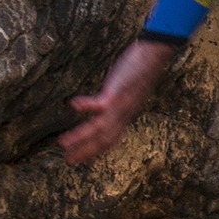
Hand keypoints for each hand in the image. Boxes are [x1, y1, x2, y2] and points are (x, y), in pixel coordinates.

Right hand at [59, 39, 179, 165]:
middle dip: (85, 152)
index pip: (111, 139)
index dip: (96, 152)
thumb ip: (120, 99)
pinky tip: (73, 105)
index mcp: (126, 114)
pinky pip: (101, 102)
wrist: (156, 56)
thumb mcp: (131, 91)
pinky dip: (88, 105)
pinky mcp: (118, 91)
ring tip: (62, 143)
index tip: (81, 162)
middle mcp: (124, 113)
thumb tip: (110, 101)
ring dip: (80, 137)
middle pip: (104, 139)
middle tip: (68, 161)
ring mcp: (121, 103)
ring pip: (100, 126)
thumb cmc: (142, 70)